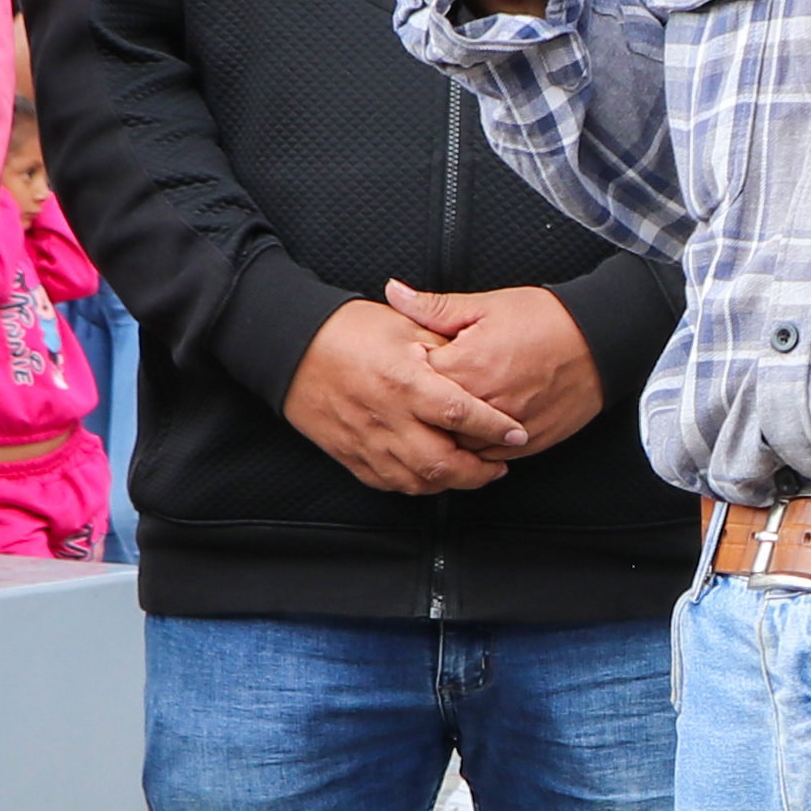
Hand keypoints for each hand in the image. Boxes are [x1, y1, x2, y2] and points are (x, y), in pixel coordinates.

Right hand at [285, 295, 529, 495]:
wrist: (292, 348)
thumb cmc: (348, 331)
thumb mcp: (402, 326)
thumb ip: (444, 347)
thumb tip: (479, 365)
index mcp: (404, 382)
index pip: (461, 414)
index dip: (495, 427)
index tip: (517, 433)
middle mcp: (387, 419)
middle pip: (443, 463)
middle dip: (479, 472)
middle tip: (499, 465)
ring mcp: (367, 443)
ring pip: (419, 481)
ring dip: (452, 483)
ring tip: (472, 473)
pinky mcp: (351, 456)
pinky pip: (391, 484)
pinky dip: (419, 485)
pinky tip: (434, 475)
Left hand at [385, 280, 601, 456]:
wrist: (601, 340)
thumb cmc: (547, 319)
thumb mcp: (486, 304)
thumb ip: (434, 306)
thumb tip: (395, 292)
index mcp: (466, 366)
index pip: (414, 385)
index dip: (406, 377)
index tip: (407, 370)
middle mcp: (484, 403)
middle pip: (432, 423)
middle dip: (424, 411)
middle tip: (423, 398)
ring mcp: (507, 427)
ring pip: (458, 448)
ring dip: (450, 435)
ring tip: (448, 417)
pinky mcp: (528, 442)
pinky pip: (489, 457)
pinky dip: (478, 447)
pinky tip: (475, 430)